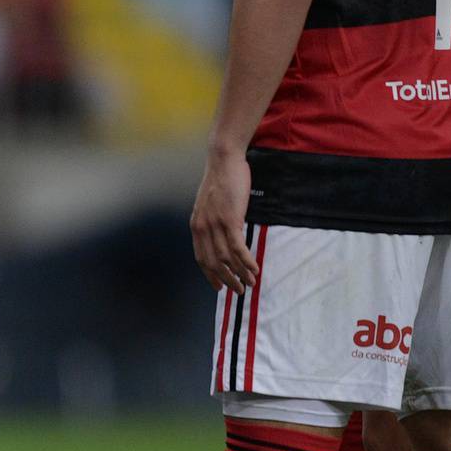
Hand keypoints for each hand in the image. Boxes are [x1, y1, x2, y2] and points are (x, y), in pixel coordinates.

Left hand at [190, 148, 257, 293]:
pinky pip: (237, 248)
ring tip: (251, 283)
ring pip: (226, 259)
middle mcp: (202, 228)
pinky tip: (254, 269)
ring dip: (240, 274)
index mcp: (196, 226)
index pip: (201, 258)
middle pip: (213, 263)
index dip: (210, 275)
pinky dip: (246, 261)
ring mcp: (215, 225)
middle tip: (239, 290)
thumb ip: (212, 221)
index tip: (219, 286)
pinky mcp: (230, 220)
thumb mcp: (210, 204)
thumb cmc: (221, 179)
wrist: (223, 160)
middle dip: (227, 279)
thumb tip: (221, 233)